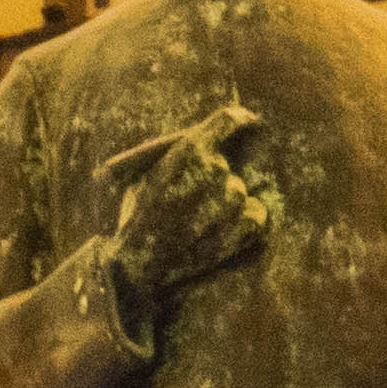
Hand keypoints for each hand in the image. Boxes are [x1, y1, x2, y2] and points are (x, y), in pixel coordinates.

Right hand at [100, 108, 274, 313]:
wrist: (138, 268)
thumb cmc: (131, 219)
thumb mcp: (132, 175)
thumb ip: (163, 155)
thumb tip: (190, 142)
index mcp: (190, 150)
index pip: (229, 119)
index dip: (241, 119)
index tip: (249, 123)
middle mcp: (218, 169)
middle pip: (231, 164)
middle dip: (215, 179)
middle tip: (194, 199)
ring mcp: (235, 198)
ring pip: (238, 192)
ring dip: (224, 204)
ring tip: (196, 224)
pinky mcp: (248, 225)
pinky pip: (255, 214)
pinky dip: (241, 223)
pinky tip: (215, 235)